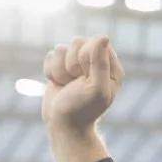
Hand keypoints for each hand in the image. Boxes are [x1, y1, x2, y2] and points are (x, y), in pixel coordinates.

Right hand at [43, 35, 123, 161]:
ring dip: (61, 70)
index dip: (86, 58)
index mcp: (110, 66)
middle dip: (72, 64)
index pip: (95, 43)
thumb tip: (102, 36)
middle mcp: (95, 61)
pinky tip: (59, 85)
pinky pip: (51, 56)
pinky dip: (51, 72)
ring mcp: (77, 63)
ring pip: (61, 48)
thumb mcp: (96, 89)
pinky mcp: (61, 66)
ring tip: (68, 86)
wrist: (63, 126)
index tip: (85, 77)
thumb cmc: (83, 110)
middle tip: (76, 83)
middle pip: (77, 42)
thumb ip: (100, 63)